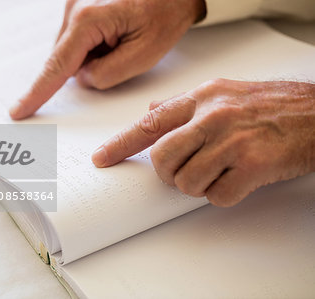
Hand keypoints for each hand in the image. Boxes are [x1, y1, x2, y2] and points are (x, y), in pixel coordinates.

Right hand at [10, 0, 205, 119]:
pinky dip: (95, 46)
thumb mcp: (145, 53)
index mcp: (88, 19)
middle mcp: (75, 8)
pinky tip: (116, 35)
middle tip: (123, 51)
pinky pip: (79, 40)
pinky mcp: (80, 6)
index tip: (19, 110)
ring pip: (73, 51)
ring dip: (94, 56)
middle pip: (66, 59)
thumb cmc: (166, 11)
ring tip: (123, 39)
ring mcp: (76, 5)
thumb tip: (85, 79)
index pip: (57, 66)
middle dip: (89, 67)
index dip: (38, 92)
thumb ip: (108, 74)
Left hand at [92, 79, 314, 206]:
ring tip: (219, 172)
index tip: (102, 158)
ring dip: (198, 186)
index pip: (149, 123)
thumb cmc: (270, 107)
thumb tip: (152, 110)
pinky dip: (224, 194)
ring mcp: (232, 140)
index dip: (120, 144)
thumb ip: (183, 106)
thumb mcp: (222, 93)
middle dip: (168, 174)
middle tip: (185, 171)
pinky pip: (217, 196)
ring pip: (186, 182)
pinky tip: (239, 178)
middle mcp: (213, 116)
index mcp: (201, 98)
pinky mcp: (252, 165)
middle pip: (161, 159)